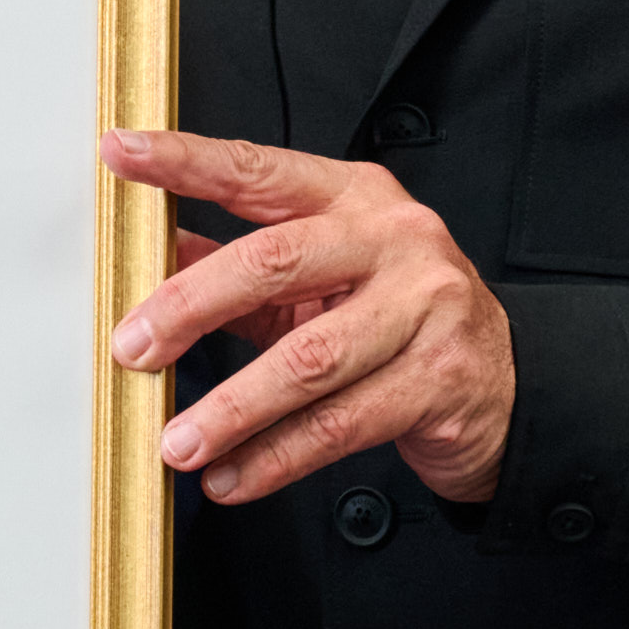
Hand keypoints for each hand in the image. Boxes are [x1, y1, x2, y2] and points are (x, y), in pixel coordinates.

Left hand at [103, 129, 515, 505]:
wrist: (506, 385)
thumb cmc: (401, 319)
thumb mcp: (323, 278)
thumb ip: (244, 264)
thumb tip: (157, 254)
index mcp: (355, 198)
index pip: (259, 170)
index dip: (187, 160)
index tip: (123, 153)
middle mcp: (395, 240)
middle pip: (274, 262)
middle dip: (190, 308)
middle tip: (134, 349)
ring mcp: (425, 308)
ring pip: (305, 360)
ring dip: (229, 408)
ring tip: (178, 442)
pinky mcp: (438, 380)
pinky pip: (337, 426)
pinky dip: (273, 459)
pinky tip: (232, 476)